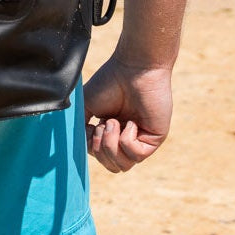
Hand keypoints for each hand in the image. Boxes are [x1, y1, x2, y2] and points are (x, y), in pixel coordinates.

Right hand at [82, 56, 172, 172]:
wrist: (132, 68)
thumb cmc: (110, 82)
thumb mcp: (86, 106)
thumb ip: (81, 128)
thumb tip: (79, 146)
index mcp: (113, 132)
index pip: (102, 157)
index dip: (93, 148)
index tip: (91, 126)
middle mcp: (129, 138)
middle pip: (113, 166)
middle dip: (101, 150)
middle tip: (102, 126)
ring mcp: (142, 139)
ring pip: (124, 165)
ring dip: (112, 145)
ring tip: (114, 122)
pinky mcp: (155, 139)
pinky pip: (137, 155)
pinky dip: (127, 140)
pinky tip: (130, 121)